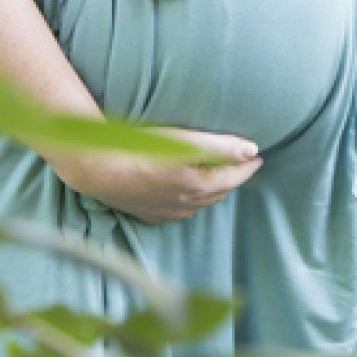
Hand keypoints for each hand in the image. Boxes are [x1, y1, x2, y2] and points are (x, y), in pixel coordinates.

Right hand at [63, 128, 262, 224]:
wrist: (98, 169)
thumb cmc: (140, 150)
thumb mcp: (184, 142)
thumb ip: (220, 146)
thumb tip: (251, 150)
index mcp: (198, 186)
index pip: (233, 176)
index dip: (247, 165)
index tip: (258, 156)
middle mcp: (185, 204)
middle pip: (219, 191)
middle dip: (233, 177)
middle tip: (242, 164)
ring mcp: (166, 211)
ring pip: (200, 204)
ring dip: (213, 191)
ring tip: (219, 177)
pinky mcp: (148, 213)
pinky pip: (179, 212)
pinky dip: (191, 202)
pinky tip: (187, 196)